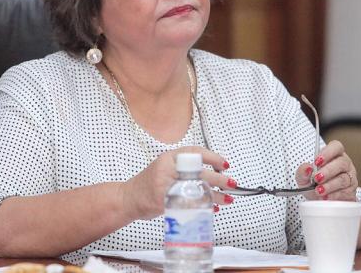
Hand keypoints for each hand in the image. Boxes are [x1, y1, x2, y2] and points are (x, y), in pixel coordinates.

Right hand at [120, 146, 234, 219]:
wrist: (128, 199)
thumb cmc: (149, 184)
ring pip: (197, 189)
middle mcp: (167, 168)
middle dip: (219, 179)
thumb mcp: (165, 168)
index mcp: (169, 157)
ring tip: (228, 199)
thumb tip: (213, 172)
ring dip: (216, 195)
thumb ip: (184, 167)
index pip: (195, 152)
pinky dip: (202, 207)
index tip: (225, 164)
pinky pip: (187, 204)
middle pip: (199, 172)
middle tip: (232, 184)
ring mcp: (164, 185)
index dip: (213, 157)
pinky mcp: (163, 201)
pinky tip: (211, 209)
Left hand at [295, 140, 357, 200]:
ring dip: (330, 185)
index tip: (317, 161)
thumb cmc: (313, 184)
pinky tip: (325, 197)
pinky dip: (334, 195)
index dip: (328, 152)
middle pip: (341, 163)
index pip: (336, 147)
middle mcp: (344, 164)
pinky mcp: (351, 191)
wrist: (319, 201)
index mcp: (334, 155)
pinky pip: (345, 192)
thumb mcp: (304, 178)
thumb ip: (302, 171)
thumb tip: (307, 168)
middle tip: (317, 178)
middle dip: (328, 171)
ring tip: (319, 190)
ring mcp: (350, 178)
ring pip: (343, 179)